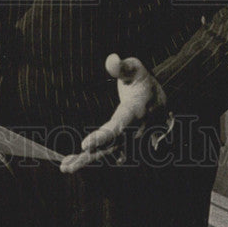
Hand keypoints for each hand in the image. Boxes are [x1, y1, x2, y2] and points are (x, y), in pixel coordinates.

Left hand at [59, 54, 165, 173]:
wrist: (162, 99)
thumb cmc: (143, 80)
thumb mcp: (135, 68)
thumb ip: (122, 66)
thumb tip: (111, 59)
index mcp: (135, 111)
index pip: (118, 126)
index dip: (102, 136)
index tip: (85, 144)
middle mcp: (134, 131)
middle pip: (110, 147)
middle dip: (89, 157)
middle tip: (66, 167)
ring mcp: (131, 141)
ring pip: (107, 155)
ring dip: (87, 161)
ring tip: (65, 167)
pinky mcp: (126, 146)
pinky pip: (107, 155)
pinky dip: (91, 159)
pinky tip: (72, 163)